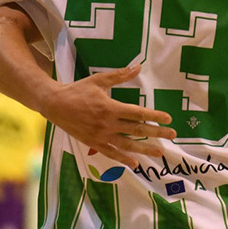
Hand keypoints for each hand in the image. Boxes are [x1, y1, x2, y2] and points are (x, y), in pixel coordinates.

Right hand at [39, 64, 176, 168]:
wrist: (54, 104)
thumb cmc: (78, 90)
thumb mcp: (99, 79)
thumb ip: (120, 75)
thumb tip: (138, 66)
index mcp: (110, 107)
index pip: (138, 113)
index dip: (154, 116)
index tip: (168, 118)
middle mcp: (107, 123)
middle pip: (136, 130)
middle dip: (156, 133)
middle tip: (173, 135)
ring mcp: (100, 136)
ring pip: (127, 145)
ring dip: (144, 149)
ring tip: (160, 152)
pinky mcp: (93, 143)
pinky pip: (111, 153)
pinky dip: (123, 159)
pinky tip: (135, 163)